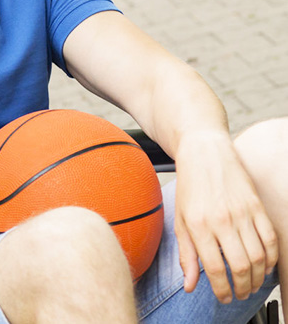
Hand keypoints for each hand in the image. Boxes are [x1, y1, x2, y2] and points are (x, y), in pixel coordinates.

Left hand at [173, 130, 277, 302]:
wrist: (205, 154)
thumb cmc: (190, 188)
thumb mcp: (180, 220)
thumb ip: (187, 254)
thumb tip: (190, 286)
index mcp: (199, 225)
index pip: (215, 269)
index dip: (222, 289)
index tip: (224, 298)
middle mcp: (222, 220)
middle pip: (240, 266)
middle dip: (242, 287)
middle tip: (241, 294)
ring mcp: (242, 213)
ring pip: (259, 257)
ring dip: (257, 277)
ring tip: (251, 284)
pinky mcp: (257, 207)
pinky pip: (271, 240)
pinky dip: (272, 258)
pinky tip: (264, 265)